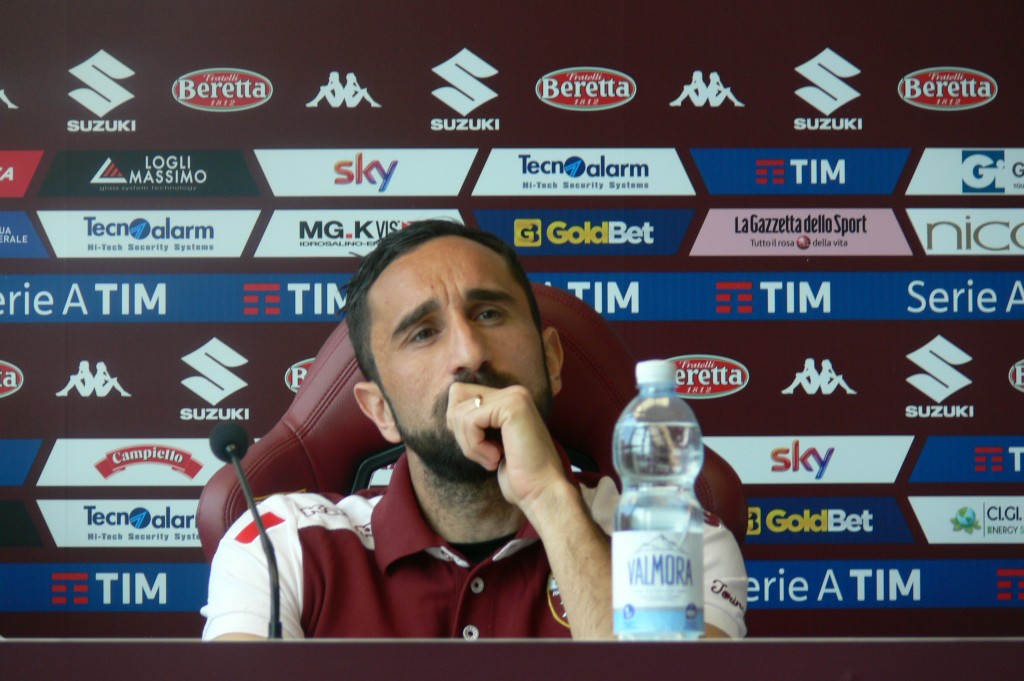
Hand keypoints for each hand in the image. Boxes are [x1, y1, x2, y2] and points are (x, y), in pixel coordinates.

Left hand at [446, 382, 568, 512]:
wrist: (543, 492)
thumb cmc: (519, 476)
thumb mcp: (490, 442)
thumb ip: (476, 422)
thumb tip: (451, 412)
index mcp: (509, 399)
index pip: (460, 395)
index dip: (459, 425)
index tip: (481, 449)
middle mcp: (513, 392)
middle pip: (456, 396)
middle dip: (460, 431)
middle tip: (484, 454)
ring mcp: (514, 397)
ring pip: (460, 411)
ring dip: (470, 444)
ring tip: (493, 459)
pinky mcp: (512, 406)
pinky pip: (470, 421)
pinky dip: (475, 446)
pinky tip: (496, 458)